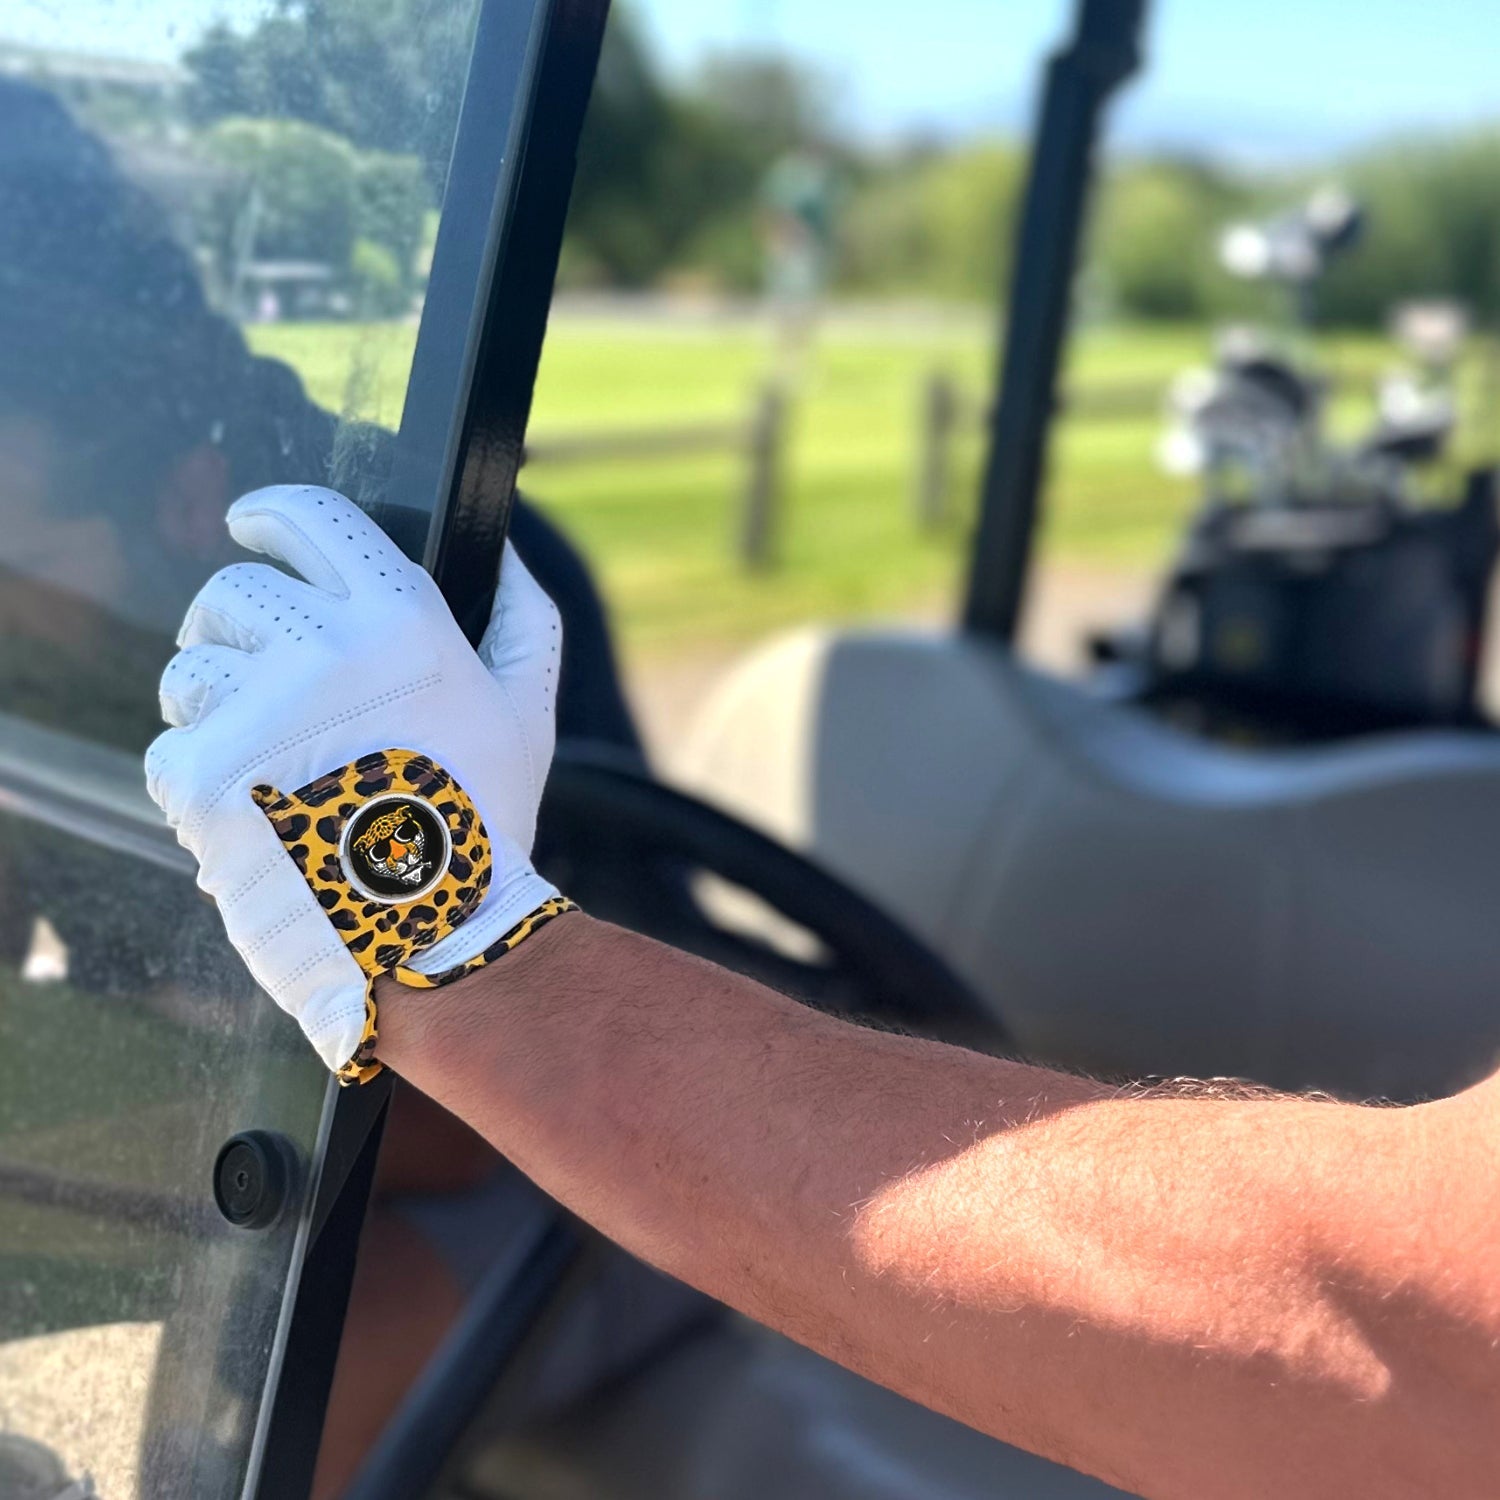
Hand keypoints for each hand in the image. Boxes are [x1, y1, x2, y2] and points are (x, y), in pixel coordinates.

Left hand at [145, 485, 568, 1079]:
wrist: (435, 936)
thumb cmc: (486, 822)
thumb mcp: (528, 712)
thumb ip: (526, 618)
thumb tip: (506, 551)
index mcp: (401, 618)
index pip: (309, 518)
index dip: (270, 514)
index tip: (252, 525)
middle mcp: (323, 649)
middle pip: (232, 594)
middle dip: (238, 626)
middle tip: (262, 673)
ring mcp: (258, 710)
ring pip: (190, 671)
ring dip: (216, 703)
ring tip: (264, 754)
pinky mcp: (204, 777)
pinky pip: (168, 747)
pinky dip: (198, 776)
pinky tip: (252, 807)